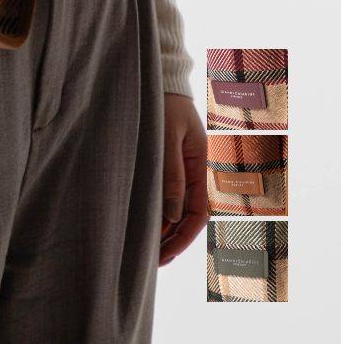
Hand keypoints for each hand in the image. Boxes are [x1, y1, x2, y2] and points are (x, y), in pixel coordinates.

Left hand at [159, 92, 206, 266]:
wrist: (160, 82)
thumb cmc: (163, 105)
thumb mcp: (166, 137)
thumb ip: (171, 173)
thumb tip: (170, 214)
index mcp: (201, 167)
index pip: (198, 214)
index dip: (183, 237)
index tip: (166, 254)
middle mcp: (194, 172)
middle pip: (187, 217)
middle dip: (172, 241)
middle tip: (151, 262)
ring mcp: (181, 169)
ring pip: (175, 209)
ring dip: (163, 229)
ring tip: (144, 250)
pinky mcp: (167, 164)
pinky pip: (166, 195)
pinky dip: (157, 212)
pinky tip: (143, 224)